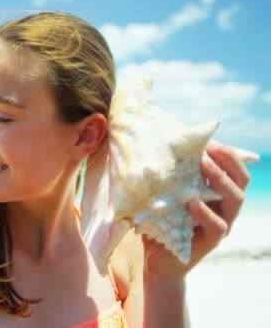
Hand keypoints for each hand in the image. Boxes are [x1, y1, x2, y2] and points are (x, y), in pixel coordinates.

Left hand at [142, 141, 251, 279]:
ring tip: (203, 164)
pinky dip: (206, 213)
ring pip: (235, 199)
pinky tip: (193, 201)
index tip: (207, 138)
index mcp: (217, 194)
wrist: (157, 261)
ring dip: (220, 179)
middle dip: (228, 159)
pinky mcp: (211, 242)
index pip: (233, 168)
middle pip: (241, 180)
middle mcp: (225, 207)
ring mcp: (222, 225)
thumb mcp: (166, 195)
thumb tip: (157, 144)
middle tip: (209, 146)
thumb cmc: (161, 222)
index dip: (225, 152)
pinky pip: (218, 226)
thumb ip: (170, 176)